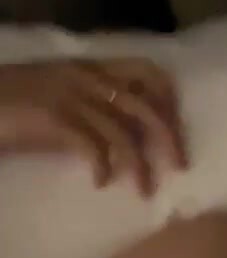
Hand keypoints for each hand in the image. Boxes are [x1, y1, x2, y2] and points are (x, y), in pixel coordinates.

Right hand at [0, 57, 188, 196]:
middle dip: (170, 136)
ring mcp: (70, 96)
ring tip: (145, 191)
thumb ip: (92, 107)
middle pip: (147, 103)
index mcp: (90, 66)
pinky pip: (94, 147)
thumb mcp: (60, 96)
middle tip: (180, 166)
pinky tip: (100, 183)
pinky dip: (104, 168)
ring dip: (141, 165)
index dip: (170, 100)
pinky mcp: (53, 119)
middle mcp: (86, 76)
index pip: (149, 71)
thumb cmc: (12, 103)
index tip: (177, 130)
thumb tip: (126, 136)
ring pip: (125, 131)